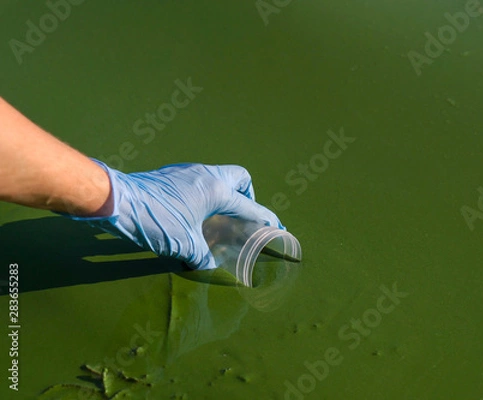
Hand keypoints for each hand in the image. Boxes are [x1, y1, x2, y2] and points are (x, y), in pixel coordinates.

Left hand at [64, 160, 282, 269]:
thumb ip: (202, 257)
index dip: (265, 220)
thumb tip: (208, 266)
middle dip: (247, 197)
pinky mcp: (173, 175)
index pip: (249, 206)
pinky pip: (201, 180)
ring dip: (224, 196)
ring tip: (218, 219)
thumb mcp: (183, 244)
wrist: (116, 200)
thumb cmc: (154, 220)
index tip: (276, 228)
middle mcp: (206, 175)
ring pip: (219, 177)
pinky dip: (206, 195)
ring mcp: (188, 171)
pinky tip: (194, 213)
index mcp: (216, 190)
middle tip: (241, 219)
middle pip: (240, 179)